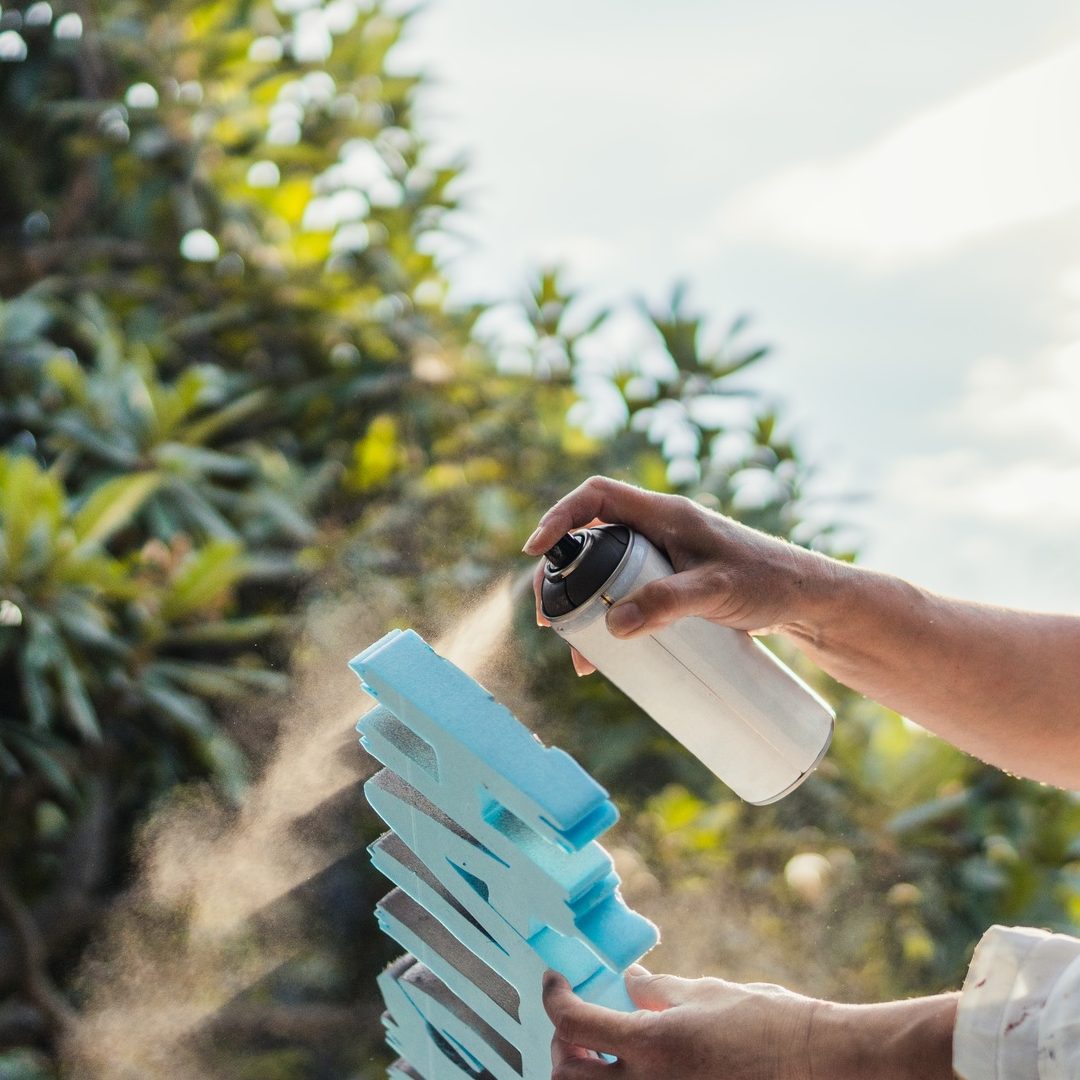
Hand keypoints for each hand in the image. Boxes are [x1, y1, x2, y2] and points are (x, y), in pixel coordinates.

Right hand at [524, 476, 841, 674]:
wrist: (806, 599)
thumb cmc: (768, 582)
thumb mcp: (716, 592)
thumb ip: (667, 603)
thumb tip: (614, 627)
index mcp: (665, 515)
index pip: (598, 496)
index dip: (561, 516)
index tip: (536, 550)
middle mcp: (659, 529)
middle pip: (592, 539)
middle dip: (562, 575)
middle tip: (548, 616)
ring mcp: (665, 555)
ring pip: (606, 570)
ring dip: (582, 602)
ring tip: (572, 646)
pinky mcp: (673, 581)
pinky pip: (627, 591)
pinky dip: (609, 616)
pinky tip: (606, 653)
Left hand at [542, 967, 818, 1079]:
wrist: (819, 1064)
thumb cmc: (768, 1022)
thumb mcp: (706, 993)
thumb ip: (658, 990)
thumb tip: (629, 982)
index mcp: (653, 1044)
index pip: (573, 1023)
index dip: (553, 997)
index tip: (554, 981)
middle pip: (567, 1075)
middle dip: (560, 1046)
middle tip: (573, 1025)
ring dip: (583, 1073)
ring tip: (596, 1052)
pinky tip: (632, 1070)